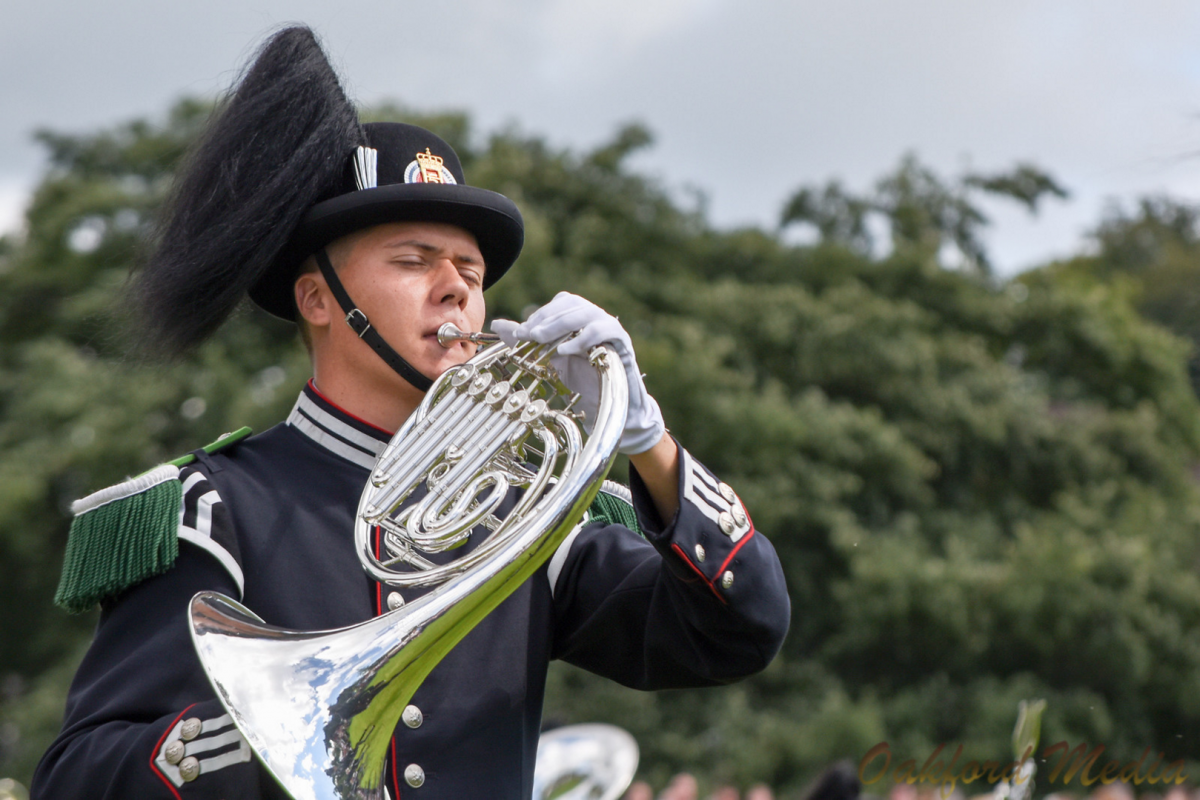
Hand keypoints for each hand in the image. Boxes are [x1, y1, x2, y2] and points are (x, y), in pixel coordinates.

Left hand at [491, 292, 665, 454]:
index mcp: (580, 317)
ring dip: (560, 324)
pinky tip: (564, 350)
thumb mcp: (549, 359)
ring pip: (587, 314)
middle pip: (573, 304)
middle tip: (528, 334)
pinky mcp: (622, 343)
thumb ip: (526, 341)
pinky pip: (605, 331)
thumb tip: (498, 326)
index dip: (540, 314)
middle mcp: (596, 318)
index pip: (562, 302)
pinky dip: (582, 338)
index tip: (521, 332)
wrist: (606, 404)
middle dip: (546, 318)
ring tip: (541, 339)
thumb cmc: (580, 378)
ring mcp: (610, 328)